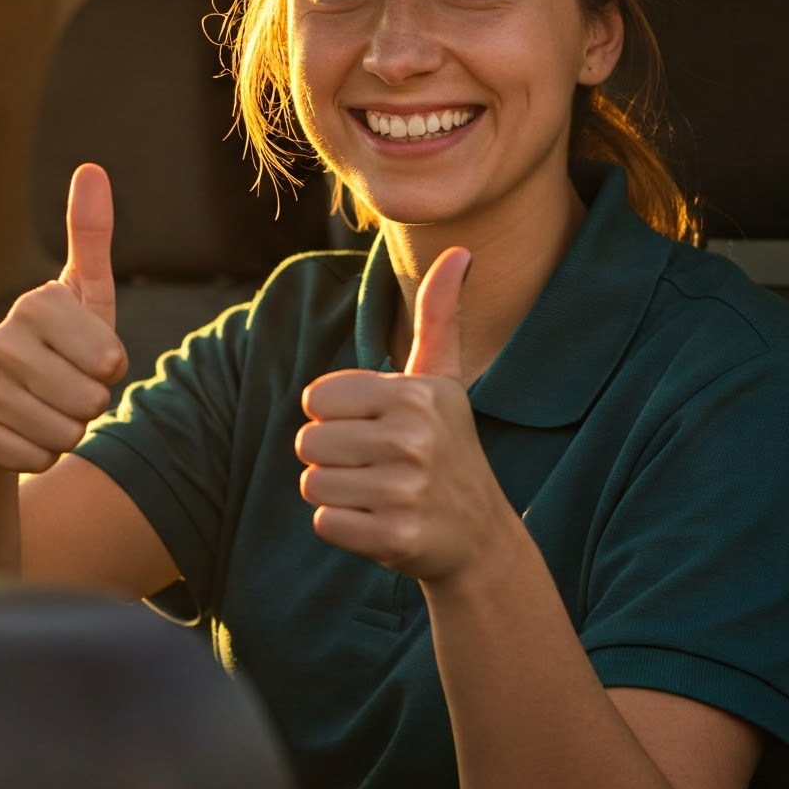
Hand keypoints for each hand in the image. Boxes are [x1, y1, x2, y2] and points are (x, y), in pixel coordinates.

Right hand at [0, 162, 127, 473]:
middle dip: (90, 406)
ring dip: (67, 433)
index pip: (110, 360)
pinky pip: (38, 459)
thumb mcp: (83, 299)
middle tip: (66, 390)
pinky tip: (21, 435)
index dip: (110, 369)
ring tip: (44, 411)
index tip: (87, 357)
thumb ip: (91, 238)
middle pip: (90, 401)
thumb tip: (92, 169)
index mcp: (36, 303)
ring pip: (66, 434)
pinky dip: (41, 456)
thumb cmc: (56, 350)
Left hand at [295, 246, 504, 583]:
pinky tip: (381, 522)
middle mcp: (413, 438)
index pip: (316, 398)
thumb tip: (461, 251)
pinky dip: (344, 528)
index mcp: (415, 394)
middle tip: (378, 466)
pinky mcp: (394, 538)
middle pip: (308, 441)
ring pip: (312, 482)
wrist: (480, 536)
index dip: (336, 416)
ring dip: (337, 492)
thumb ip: (440, 315)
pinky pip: (325, 523)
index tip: (376, 427)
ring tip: (380, 493)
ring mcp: (405, 490)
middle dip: (333, 456)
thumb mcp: (445, 380)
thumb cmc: (450, 446)